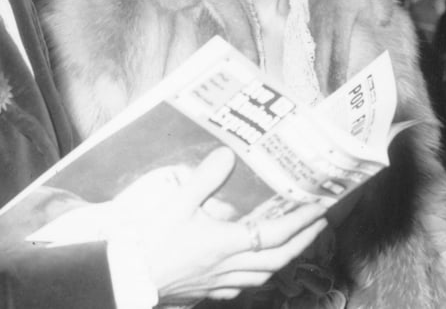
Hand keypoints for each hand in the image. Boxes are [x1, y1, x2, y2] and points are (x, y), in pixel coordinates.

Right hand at [111, 147, 328, 301]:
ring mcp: (218, 282)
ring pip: (262, 277)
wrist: (124, 278)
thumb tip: (228, 154)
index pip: (275, 234)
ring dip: (283, 261)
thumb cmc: (149, 242)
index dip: (301, 222)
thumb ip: (204, 179)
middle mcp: (229, 266)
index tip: (321, 209)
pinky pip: (240, 287)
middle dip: (303, 242)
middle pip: (277, 259)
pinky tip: (252, 271)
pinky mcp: (204, 291)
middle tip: (319, 225)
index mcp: (226, 244)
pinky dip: (255, 277)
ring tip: (294, 246)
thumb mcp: (176, 204)